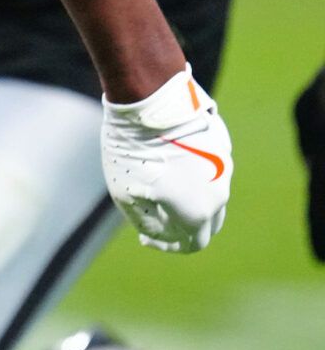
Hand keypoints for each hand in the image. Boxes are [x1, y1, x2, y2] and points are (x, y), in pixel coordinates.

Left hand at [101, 65, 232, 252]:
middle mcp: (218, 194)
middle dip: (182, 227)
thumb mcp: (125, 196)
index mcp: (198, 212)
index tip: (146, 239)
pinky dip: (193, 174)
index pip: (191, 244)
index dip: (168, 246)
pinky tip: (169, 161)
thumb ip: (146, 223)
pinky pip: (209, 168)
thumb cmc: (133, 152)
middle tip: (156, 220)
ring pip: (211, 195)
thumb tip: (157, 233)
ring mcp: (223, 168)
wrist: (151, 103)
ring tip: (160, 189)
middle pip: (206, 224)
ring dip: (190, 200)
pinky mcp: (221, 146)